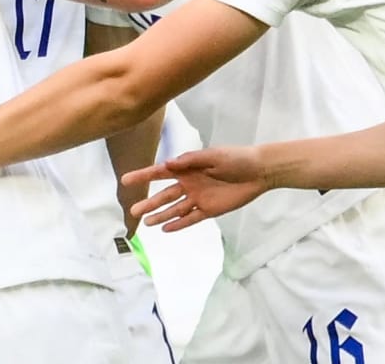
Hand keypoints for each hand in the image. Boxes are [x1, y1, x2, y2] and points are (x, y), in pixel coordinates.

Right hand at [122, 145, 269, 231]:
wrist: (259, 172)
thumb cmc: (235, 159)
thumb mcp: (212, 156)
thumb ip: (190, 161)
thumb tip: (167, 164)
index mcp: (186, 168)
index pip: (160, 173)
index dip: (142, 176)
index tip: (125, 181)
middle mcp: (188, 184)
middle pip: (164, 195)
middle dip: (149, 203)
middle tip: (133, 212)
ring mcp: (198, 198)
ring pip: (175, 209)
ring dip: (161, 216)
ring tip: (146, 224)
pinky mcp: (210, 210)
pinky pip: (191, 218)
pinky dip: (179, 224)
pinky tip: (167, 229)